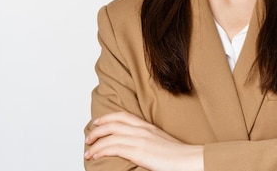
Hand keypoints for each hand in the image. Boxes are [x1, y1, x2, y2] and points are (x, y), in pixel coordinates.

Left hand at [84, 111, 202, 170]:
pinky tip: (95, 155)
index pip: (124, 116)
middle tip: (89, 138)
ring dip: (95, 142)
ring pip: (110, 135)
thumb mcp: (161, 143)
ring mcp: (139, 139)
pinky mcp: (138, 151)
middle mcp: (142, 130)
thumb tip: (136, 147)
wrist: (188, 159)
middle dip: (97, 130)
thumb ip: (147, 141)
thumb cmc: (177, 155)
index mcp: (148, 126)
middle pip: (113, 123)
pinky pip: (113, 147)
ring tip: (88, 150)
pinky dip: (100, 150)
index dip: (108, 117)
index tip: (98, 122)